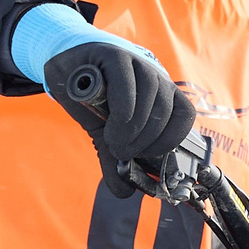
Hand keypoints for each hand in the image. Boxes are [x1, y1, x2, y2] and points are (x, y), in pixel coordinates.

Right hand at [42, 42, 198, 197]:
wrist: (65, 69)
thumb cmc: (92, 101)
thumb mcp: (106, 135)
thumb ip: (115, 161)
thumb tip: (123, 192)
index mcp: (162, 94)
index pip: (184, 116)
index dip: (169, 140)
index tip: (149, 157)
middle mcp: (154, 76)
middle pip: (164, 110)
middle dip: (145, 140)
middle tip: (122, 152)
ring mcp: (136, 63)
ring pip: (149, 97)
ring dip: (133, 128)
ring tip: (114, 141)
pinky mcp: (115, 56)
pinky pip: (127, 84)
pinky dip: (123, 110)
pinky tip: (111, 124)